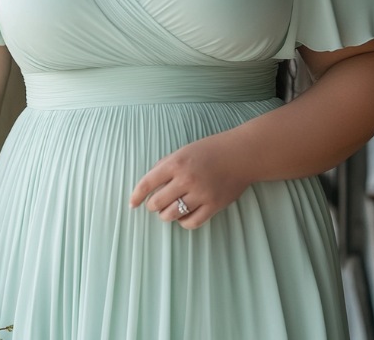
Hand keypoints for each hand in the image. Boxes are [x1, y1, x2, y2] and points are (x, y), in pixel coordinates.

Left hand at [129, 130, 250, 228]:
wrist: (241, 154)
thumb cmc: (211, 150)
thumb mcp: (184, 150)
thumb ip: (166, 164)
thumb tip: (150, 182)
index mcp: (176, 162)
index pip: (148, 182)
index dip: (137, 195)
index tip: (132, 204)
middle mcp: (186, 178)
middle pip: (158, 202)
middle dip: (152, 205)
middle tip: (155, 204)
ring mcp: (200, 193)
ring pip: (172, 215)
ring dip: (166, 215)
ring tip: (168, 211)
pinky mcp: (213, 205)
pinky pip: (191, 223)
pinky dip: (183, 222)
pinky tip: (183, 216)